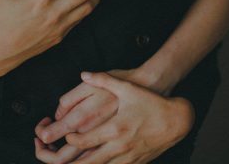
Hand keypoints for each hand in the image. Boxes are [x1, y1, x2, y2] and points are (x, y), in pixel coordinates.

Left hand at [34, 72, 194, 163]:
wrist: (176, 120)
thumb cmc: (151, 102)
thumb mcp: (127, 87)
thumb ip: (104, 80)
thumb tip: (84, 73)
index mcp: (114, 128)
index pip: (80, 141)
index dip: (66, 139)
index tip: (62, 134)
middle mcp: (118, 146)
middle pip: (84, 163)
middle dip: (63, 161)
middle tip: (51, 154)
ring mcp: (126, 157)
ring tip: (66, 162)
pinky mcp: (134, 163)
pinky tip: (91, 162)